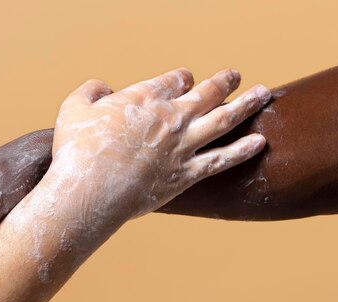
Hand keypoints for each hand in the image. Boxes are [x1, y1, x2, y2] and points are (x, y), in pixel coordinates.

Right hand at [51, 68, 270, 222]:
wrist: (89, 190)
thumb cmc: (76, 149)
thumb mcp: (73, 108)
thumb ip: (90, 91)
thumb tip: (103, 87)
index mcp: (145, 97)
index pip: (173, 80)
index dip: (182, 78)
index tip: (186, 79)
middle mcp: (171, 117)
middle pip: (206, 93)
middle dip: (224, 82)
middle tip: (235, 75)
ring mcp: (182, 146)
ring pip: (224, 120)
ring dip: (246, 105)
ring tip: (264, 94)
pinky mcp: (185, 174)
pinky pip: (222, 159)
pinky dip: (242, 150)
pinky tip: (260, 141)